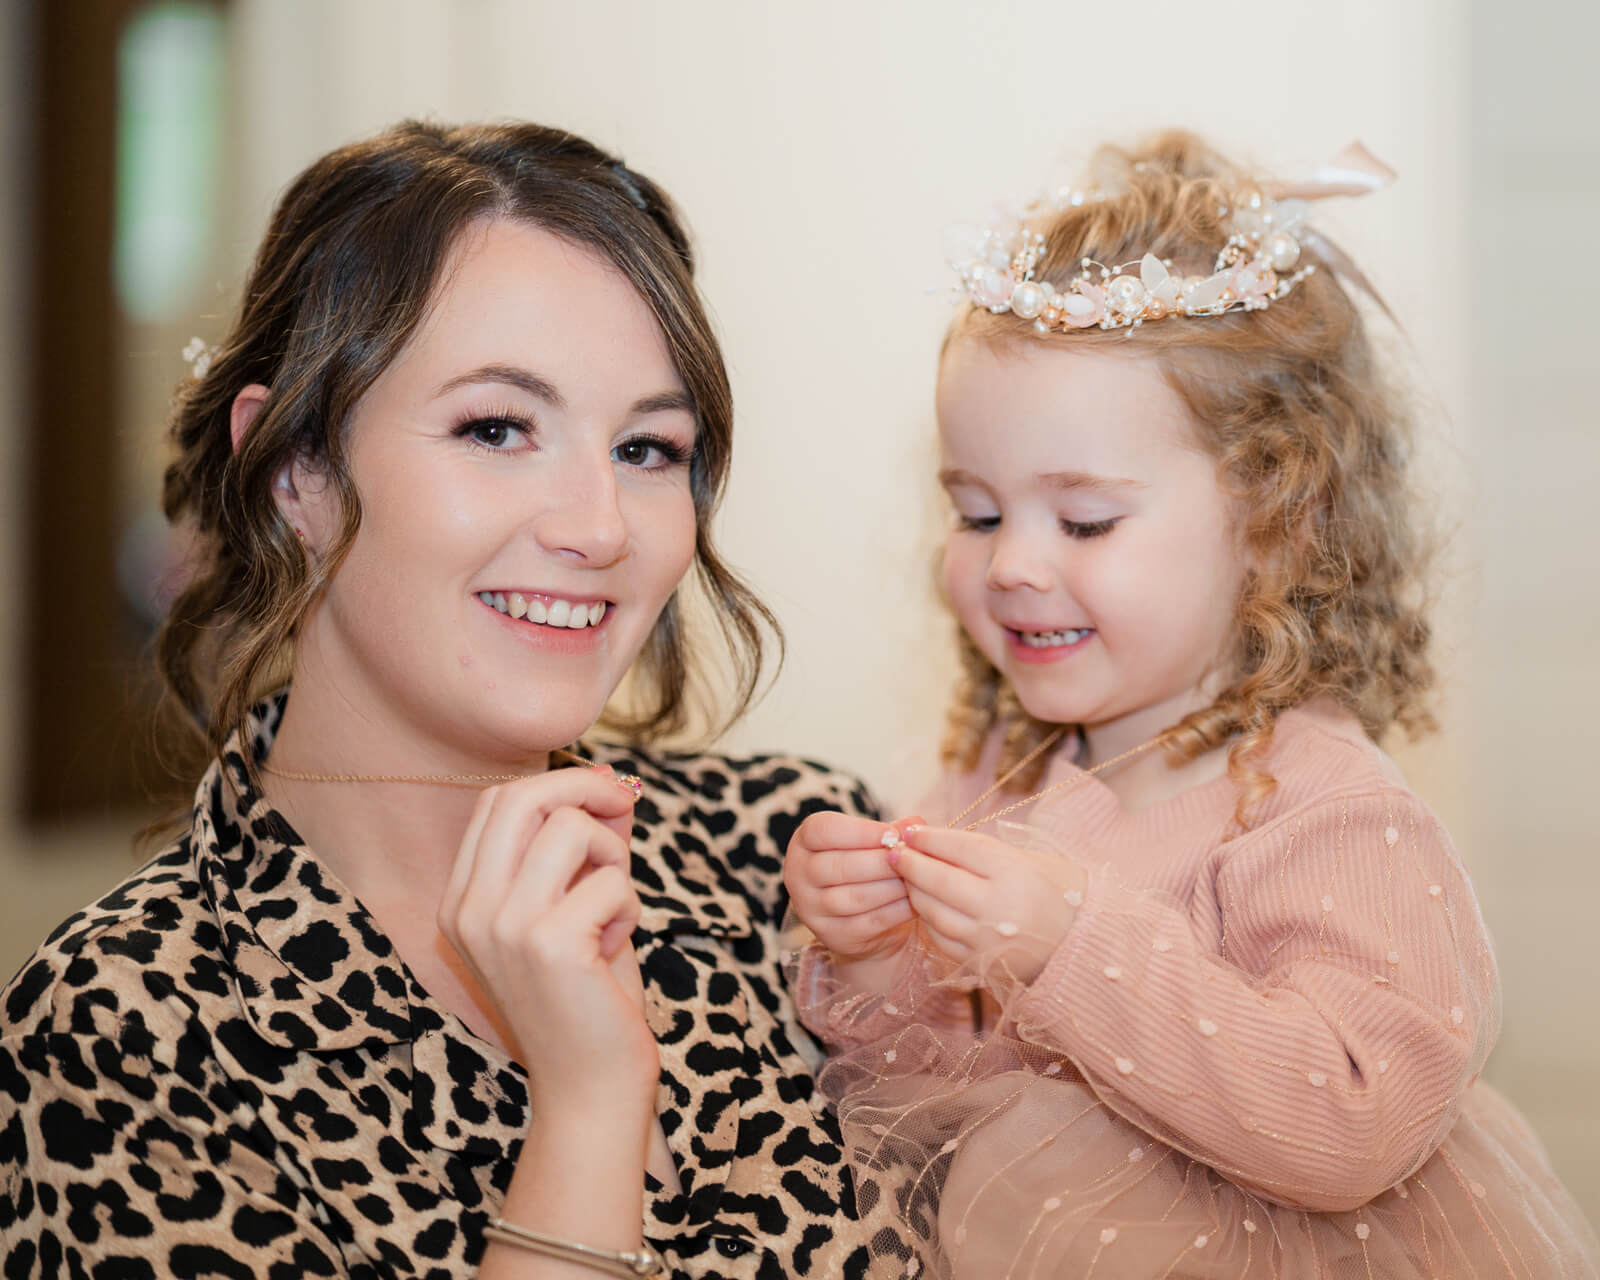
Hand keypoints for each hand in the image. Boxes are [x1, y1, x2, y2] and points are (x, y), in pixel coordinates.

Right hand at [438, 766, 657, 1108]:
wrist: (590, 1090)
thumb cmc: (589, 998)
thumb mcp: (576, 908)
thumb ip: (584, 847)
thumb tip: (610, 780)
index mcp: (460, 903)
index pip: (496, 804)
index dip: (558, 782)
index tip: (605, 793)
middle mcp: (468, 911)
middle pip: (521, 798)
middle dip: (585, 789)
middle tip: (626, 808)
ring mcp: (503, 926)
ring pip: (571, 827)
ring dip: (613, 856)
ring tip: (614, 905)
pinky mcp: (548, 943)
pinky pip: (611, 879)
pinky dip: (629, 905)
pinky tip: (615, 947)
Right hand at [783, 810, 918, 963]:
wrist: (861, 912)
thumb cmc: (864, 864)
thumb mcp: (871, 841)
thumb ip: (891, 831)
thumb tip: (915, 824)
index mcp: (804, 842)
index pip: (823, 831)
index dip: (860, 831)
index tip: (892, 834)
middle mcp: (798, 874)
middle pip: (839, 867)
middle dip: (881, 862)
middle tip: (911, 858)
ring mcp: (810, 908)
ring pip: (854, 897)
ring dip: (891, 887)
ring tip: (916, 878)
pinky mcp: (831, 934)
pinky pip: (867, 922)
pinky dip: (896, 911)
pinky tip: (915, 901)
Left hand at [891, 826, 1087, 983]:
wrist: (1085, 950)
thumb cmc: (1062, 895)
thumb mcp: (1033, 861)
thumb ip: (986, 852)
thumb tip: (935, 839)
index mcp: (1017, 874)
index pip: (961, 849)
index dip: (931, 838)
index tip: (911, 831)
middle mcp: (999, 908)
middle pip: (939, 880)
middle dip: (911, 863)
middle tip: (894, 852)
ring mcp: (986, 940)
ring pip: (933, 911)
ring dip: (914, 891)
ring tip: (906, 876)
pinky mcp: (979, 964)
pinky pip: (939, 937)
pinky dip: (927, 919)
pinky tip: (924, 905)